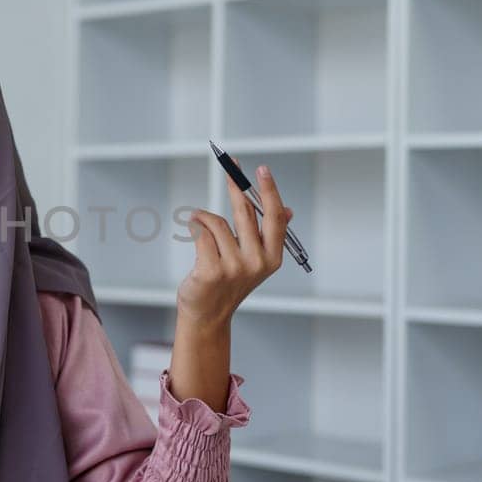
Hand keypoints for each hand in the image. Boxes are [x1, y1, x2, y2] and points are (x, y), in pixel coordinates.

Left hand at [177, 161, 291, 325]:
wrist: (208, 315)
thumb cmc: (229, 283)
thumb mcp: (255, 260)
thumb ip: (269, 236)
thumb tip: (288, 210)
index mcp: (272, 258)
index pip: (274, 217)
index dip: (269, 190)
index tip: (262, 170)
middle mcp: (257, 262)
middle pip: (246, 212)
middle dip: (236, 186)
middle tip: (230, 166)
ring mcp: (234, 268)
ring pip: (217, 223)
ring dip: (204, 217)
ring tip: (198, 222)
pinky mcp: (210, 271)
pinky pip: (201, 233)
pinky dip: (195, 226)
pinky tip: (193, 228)